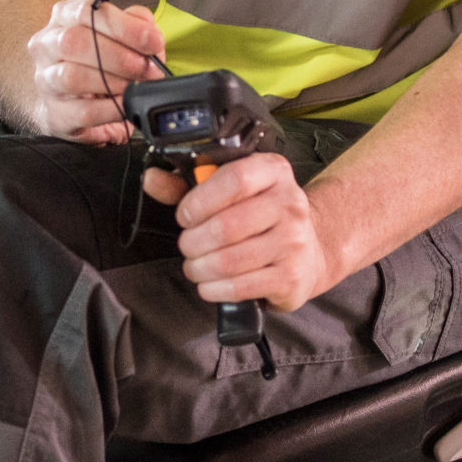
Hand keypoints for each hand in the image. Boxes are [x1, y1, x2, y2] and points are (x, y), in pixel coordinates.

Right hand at [26, 0, 165, 143]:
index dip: (124, 26)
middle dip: (119, 56)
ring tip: (136, 85)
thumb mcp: (118, 34)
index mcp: (64, 17)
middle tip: (147, 68)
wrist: (71, 101)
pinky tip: (126, 104)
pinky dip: (112, 108)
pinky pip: (84, 110)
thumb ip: (137, 25)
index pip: (86, 11)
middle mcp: (47, 45)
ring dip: (113, 81)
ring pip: (73, 76)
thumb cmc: (97, 60)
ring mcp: (46, 79)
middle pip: (75, 42)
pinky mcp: (56, 112)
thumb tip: (150, 33)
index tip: (153, 41)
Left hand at [143, 155, 344, 311]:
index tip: (185, 216)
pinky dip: (214, 289)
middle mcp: (291, 204)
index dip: (199, 201)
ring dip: (199, 268)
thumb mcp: (228, 193)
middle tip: (188, 246)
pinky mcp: (291, 277)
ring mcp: (294, 243)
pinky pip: (240, 287)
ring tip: (196, 266)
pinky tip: (210, 284)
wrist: (309, 251)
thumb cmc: (258, 218)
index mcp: (274, 172)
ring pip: (228, 261)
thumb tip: (152, 179)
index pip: (235, 180)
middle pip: (226, 226)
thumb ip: (186, 186)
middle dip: (193, 242)